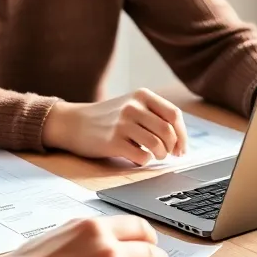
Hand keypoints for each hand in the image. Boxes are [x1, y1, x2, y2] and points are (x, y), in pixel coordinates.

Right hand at [42, 89, 188, 162]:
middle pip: (168, 131)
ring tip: (154, 156)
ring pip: (157, 145)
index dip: (182, 135)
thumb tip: (180, 140)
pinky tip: (136, 157)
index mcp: (141, 95)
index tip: (181, 148)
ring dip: (160, 155)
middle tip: (168, 154)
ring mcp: (122, 123)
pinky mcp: (113, 141)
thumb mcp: (130, 105)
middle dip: (172, 148)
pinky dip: (144, 161)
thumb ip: (154, 115)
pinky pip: (141, 156)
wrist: (73, 123)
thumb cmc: (107, 118)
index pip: (174, 115)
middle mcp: (133, 106)